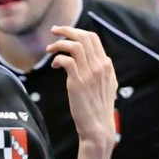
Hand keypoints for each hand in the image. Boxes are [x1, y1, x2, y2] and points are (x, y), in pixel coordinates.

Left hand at [47, 26, 116, 144]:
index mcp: (107, 65)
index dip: (77, 31)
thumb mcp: (108, 85)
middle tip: (54, 31)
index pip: (93, 38)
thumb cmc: (100, 107)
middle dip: (67, 30)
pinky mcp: (77, 82)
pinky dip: (58, 58)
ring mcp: (89, 74)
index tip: (64, 32)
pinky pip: (66, 60)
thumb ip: (102, 70)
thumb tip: (97, 58)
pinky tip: (54, 65)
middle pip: (84, 37)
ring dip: (59, 44)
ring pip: (74, 45)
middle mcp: (100, 66)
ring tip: (49, 49)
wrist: (98, 127)